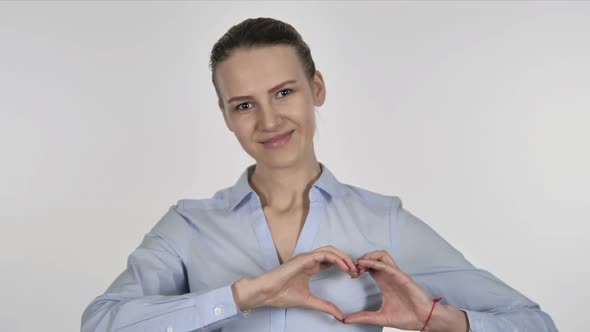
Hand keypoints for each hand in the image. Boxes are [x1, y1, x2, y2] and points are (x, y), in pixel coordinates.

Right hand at [232, 245, 359, 319]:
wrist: (267, 292)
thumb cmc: (282, 294)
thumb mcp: (309, 301)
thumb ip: (325, 306)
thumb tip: (340, 315)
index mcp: (310, 266)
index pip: (331, 261)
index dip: (344, 266)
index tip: (354, 276)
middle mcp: (309, 259)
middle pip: (333, 253)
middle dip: (347, 260)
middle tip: (357, 271)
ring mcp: (306, 257)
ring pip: (330, 250)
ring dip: (344, 258)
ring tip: (353, 269)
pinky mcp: (304, 258)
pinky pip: (324, 254)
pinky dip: (336, 259)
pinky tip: (344, 268)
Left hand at [343, 250, 437, 329]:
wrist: (424, 320)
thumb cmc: (407, 317)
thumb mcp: (380, 317)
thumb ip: (363, 317)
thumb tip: (345, 320)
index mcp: (384, 282)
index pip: (369, 267)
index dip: (358, 268)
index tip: (350, 275)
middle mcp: (389, 276)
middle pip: (374, 257)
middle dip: (361, 259)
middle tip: (352, 269)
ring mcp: (396, 275)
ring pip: (381, 255)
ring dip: (368, 256)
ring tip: (358, 264)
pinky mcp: (402, 276)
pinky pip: (387, 265)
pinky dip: (374, 262)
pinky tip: (364, 264)